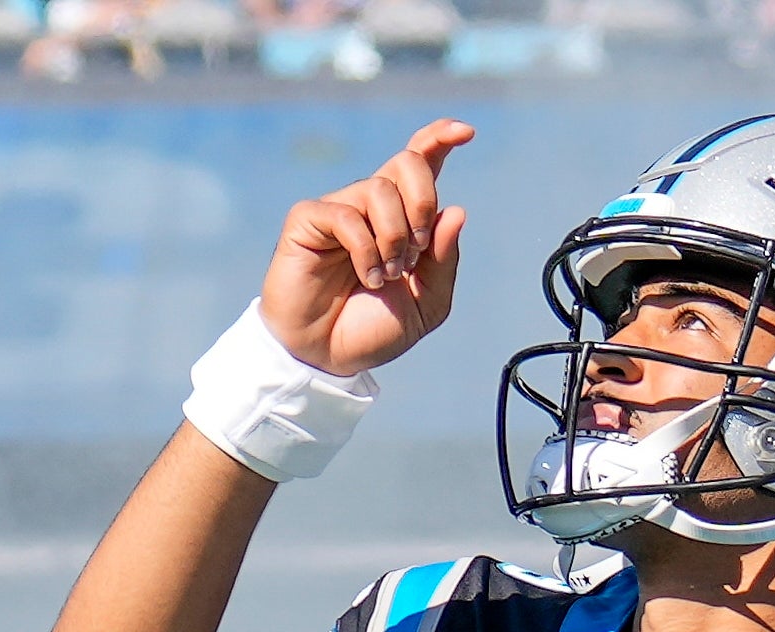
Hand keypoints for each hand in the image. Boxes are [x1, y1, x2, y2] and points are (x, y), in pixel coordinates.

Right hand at [264, 122, 473, 376]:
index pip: (421, 162)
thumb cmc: (374, 328)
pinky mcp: (309, 219)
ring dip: (394, 238)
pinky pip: (347, 215)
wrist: (330, 357)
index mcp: (403, 217)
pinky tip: (367, 276)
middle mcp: (371, 205)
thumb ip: (444, 260)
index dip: (440, 139)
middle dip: (423, 201)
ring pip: (379, 189)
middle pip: (406, 163)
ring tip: (387, 275)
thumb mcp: (427, 303)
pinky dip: (366, 250)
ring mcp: (339, 208)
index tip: (466, 132)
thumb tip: (455, 211)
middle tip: (417, 250)